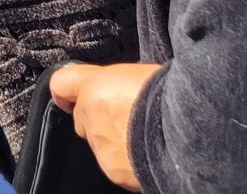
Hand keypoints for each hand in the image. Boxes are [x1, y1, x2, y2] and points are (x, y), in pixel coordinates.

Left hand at [49, 61, 158, 190]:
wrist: (185, 134)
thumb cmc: (171, 95)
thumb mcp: (144, 72)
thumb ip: (122, 83)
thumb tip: (125, 89)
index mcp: (96, 86)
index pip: (62, 83)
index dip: (67, 90)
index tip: (70, 95)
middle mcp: (91, 118)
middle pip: (84, 118)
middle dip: (100, 117)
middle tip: (127, 115)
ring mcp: (101, 148)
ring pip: (100, 143)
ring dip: (115, 139)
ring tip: (144, 136)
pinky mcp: (114, 173)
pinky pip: (115, 164)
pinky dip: (127, 160)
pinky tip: (148, 152)